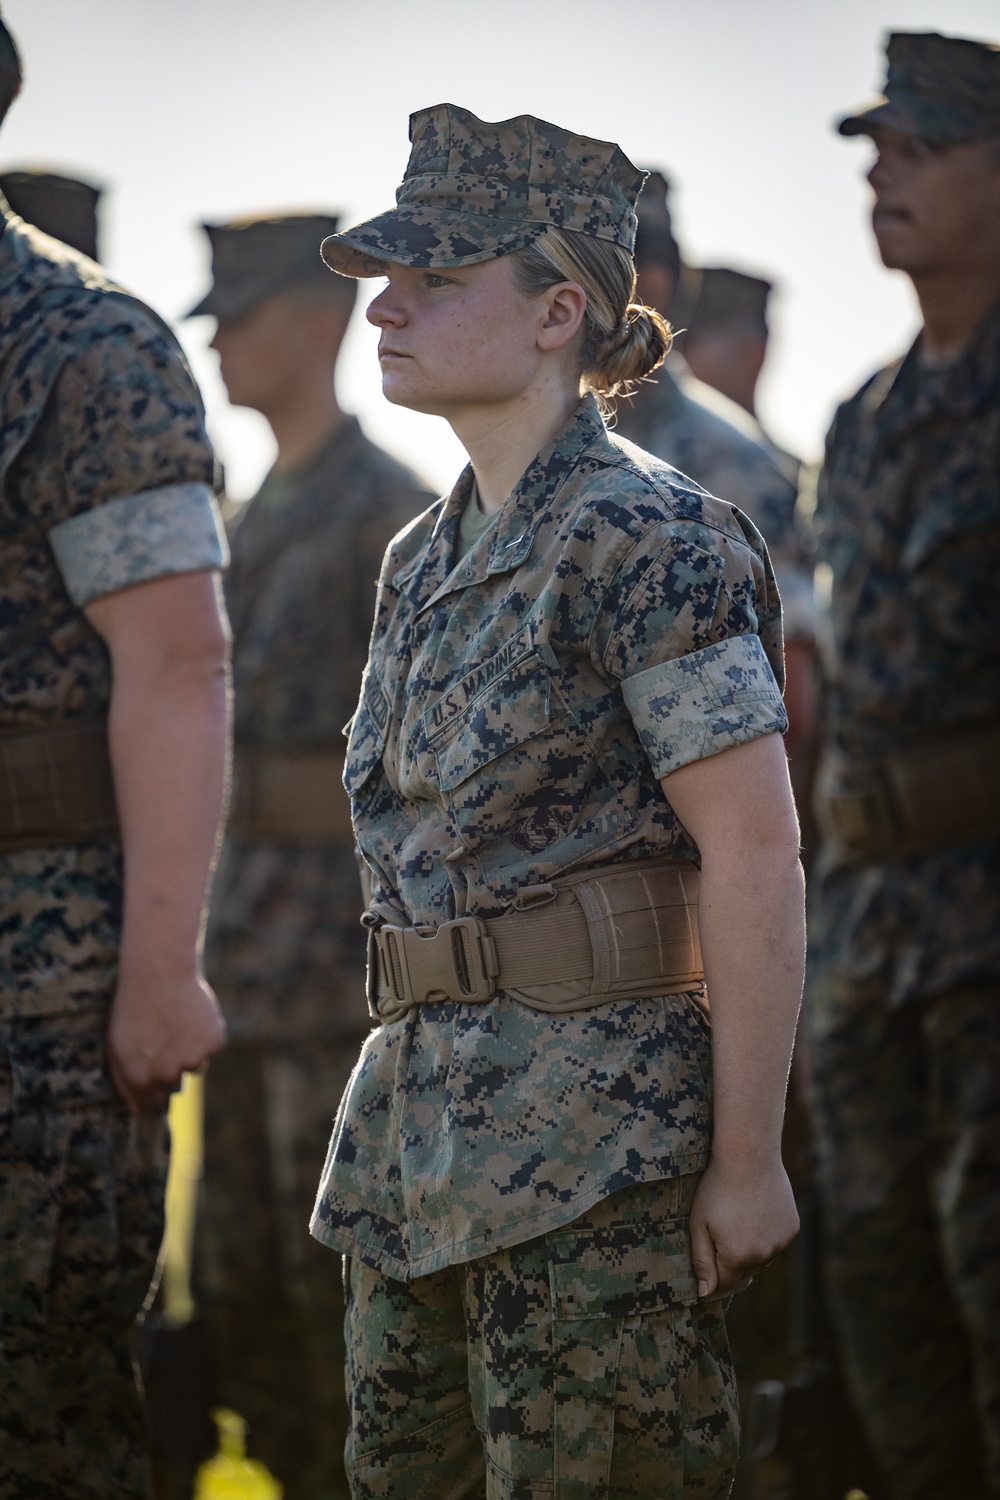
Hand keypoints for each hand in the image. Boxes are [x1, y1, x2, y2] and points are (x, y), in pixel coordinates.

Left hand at [107, 970, 225, 1112]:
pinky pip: (212, 1047)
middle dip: (170, 1067)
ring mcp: (193, 1060)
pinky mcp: (213, 1043)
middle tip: (163, 1036)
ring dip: (190, 1050)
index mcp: (140, 1079)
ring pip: (196, 1065)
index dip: (151, 1083)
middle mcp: (167, 1075)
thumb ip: (125, 1081)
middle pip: (174, 1085)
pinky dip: (206, 1034)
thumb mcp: (116, 1045)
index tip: (151, 1063)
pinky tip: (192, 1014)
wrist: (159, 972)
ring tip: (177, 1021)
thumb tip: (138, 1110)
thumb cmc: (133, 1007)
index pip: (150, 1101)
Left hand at [689, 1152, 798, 1296]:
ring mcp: (781, 1242)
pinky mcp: (792, 1228)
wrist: (749, 1155)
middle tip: (722, 1226)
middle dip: (732, 1258)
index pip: (724, 1283)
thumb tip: (705, 1293)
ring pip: (761, 1256)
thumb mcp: (699, 1224)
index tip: (708, 1251)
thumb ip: (702, 1261)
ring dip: (751, 1246)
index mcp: (738, 1257)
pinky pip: (776, 1240)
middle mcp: (763, 1256)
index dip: (713, 1272)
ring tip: (740, 1215)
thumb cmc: (718, 1187)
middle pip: (744, 1270)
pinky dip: (767, 1233)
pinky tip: (757, 1209)